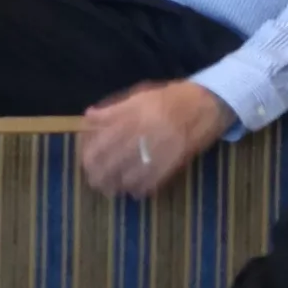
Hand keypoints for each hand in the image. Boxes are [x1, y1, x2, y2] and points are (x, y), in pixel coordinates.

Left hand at [79, 81, 233, 197]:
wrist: (203, 106)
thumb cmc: (167, 99)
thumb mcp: (137, 96)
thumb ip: (112, 109)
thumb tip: (89, 117)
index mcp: (128, 117)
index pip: (97, 143)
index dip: (86, 155)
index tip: (84, 161)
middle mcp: (138, 136)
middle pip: (107, 165)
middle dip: (97, 176)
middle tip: (95, 181)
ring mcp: (154, 153)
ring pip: (124, 179)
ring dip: (114, 186)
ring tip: (110, 188)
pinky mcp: (169, 166)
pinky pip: (146, 185)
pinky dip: (136, 190)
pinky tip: (133, 189)